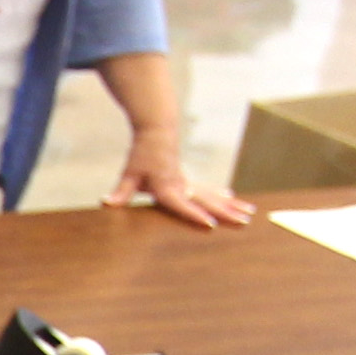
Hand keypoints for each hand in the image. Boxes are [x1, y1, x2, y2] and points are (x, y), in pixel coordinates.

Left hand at [110, 135, 252, 229]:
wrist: (156, 129)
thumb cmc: (142, 154)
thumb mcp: (129, 174)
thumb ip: (120, 192)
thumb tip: (106, 203)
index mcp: (167, 187)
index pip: (182, 205)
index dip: (195, 215)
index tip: (211, 225)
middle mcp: (182, 186)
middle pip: (207, 201)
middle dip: (226, 213)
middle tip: (244, 222)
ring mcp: (188, 182)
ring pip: (213, 196)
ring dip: (231, 205)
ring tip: (249, 213)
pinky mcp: (189, 179)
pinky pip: (208, 189)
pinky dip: (221, 195)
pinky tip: (233, 199)